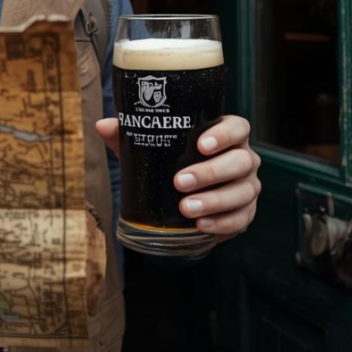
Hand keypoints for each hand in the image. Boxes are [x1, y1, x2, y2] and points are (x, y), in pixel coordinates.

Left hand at [95, 115, 260, 243]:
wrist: (181, 192)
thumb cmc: (169, 160)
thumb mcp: (151, 146)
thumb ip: (129, 134)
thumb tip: (103, 126)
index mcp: (227, 134)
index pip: (237, 127)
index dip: (224, 134)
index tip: (201, 144)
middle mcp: (243, 157)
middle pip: (240, 161)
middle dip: (211, 172)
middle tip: (180, 182)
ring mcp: (247, 185)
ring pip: (243, 192)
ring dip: (215, 201)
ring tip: (186, 209)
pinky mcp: (245, 212)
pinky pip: (242, 219)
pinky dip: (222, 223)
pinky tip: (202, 226)